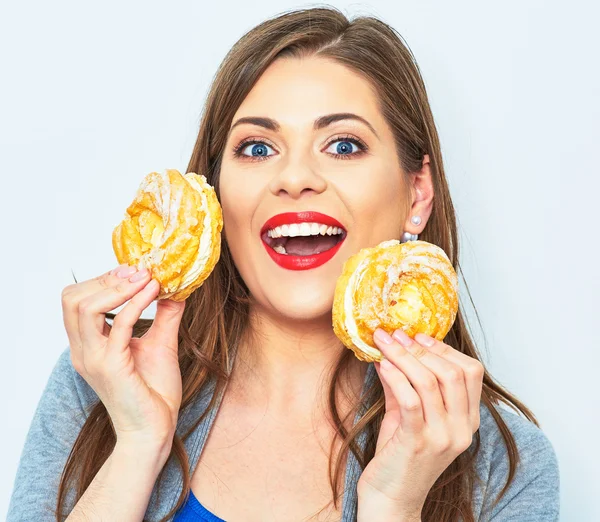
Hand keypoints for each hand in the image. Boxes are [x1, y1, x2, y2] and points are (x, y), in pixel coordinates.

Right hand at [61, 264, 185, 449]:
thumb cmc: (153, 392)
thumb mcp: (160, 344)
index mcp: (88, 345)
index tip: (133, 270)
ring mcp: (94, 358)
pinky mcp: (111, 366)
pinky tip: (154, 292)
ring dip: (117, 287)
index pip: (76, 301)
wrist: (154, 429)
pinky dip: (136, 303)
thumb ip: (164, 315)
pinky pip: (118, 325)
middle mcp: (84, 351)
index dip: (102, 280)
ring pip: (85, 308)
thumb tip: (175, 288)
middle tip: (138, 271)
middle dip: (105, 278)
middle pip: (72, 299)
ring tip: (146, 278)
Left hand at [356, 328, 483, 518]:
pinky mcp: (417, 443)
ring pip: (430, 382)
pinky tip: (382, 365)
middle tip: (397, 335)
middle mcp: (461, 429)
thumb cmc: (399, 457)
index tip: (419, 335)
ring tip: (385, 344)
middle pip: (453, 372)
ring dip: (404, 356)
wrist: (390, 500)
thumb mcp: (407, 415)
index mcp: (468, 421)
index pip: (471, 372)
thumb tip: (394, 350)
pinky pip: (411, 400)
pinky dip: (396, 376)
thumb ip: (406, 385)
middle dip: (422, 348)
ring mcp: (442, 437)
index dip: (445, 349)